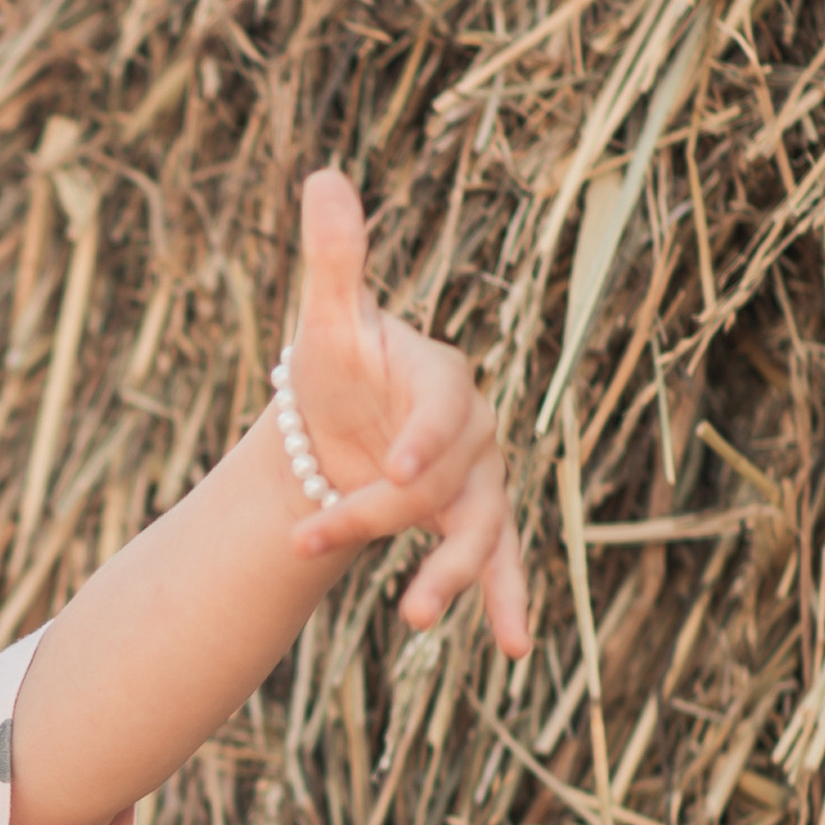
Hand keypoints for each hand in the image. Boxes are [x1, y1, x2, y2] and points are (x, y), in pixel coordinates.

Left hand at [283, 171, 529, 656]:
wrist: (338, 426)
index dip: (423, 437)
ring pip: (478, 530)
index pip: (443, 406)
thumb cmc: (333, 368)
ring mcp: (479, 481)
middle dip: (377, 513)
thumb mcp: (324, 320)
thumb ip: (333, 257)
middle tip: (308, 539)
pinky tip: (515, 649)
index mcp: (441, 376)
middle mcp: (474, 429)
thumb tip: (323, 175)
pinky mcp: (473, 525)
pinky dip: (508, 601)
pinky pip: (499, 563)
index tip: (395, 469)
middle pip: (442, 481)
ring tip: (414, 619)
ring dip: (448, 575)